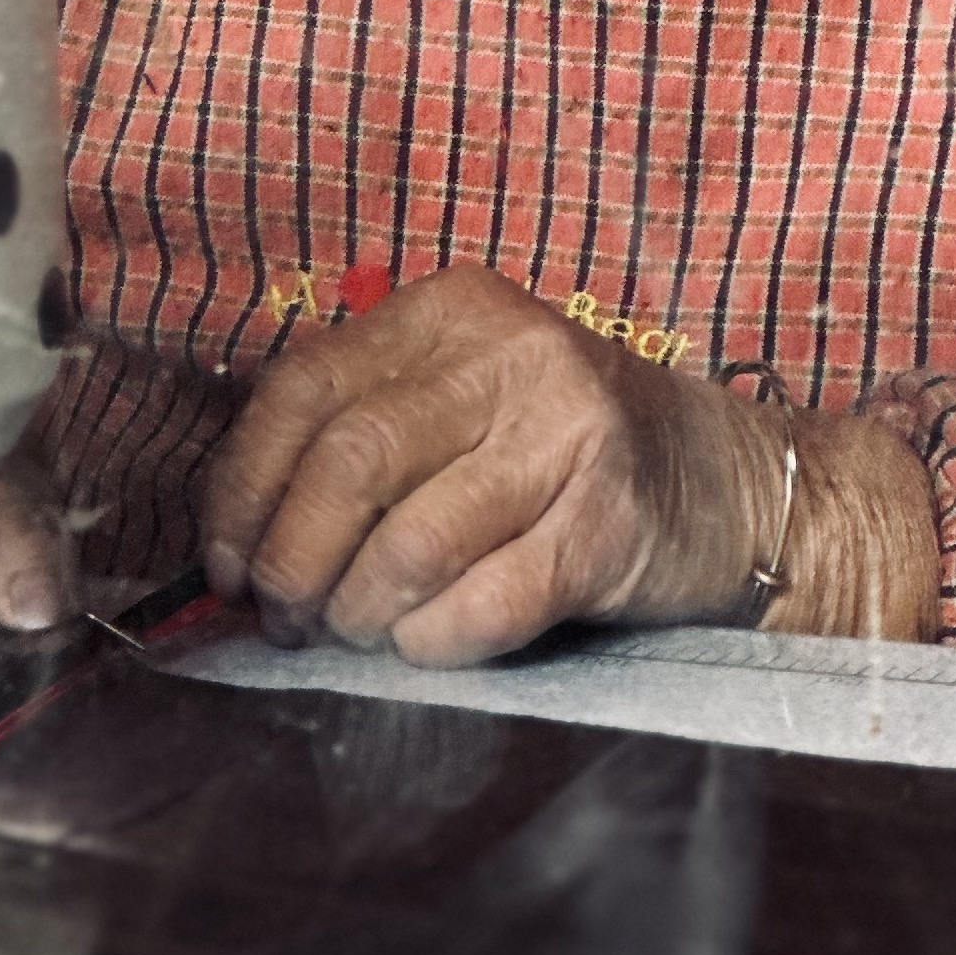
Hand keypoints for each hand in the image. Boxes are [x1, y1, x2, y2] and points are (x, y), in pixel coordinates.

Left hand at [198, 265, 935, 661]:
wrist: (728, 480)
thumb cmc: (554, 451)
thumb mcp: (459, 398)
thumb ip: (360, 433)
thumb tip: (237, 542)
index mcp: (451, 310)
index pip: (302, 390)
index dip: (243, 490)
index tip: (227, 566)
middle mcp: (512, 354)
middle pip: (349, 466)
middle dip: (294, 561)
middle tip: (287, 619)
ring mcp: (570, 435)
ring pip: (412, 541)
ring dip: (361, 610)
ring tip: (356, 632)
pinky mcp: (611, 524)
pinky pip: (486, 604)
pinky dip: (434, 640)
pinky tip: (426, 643)